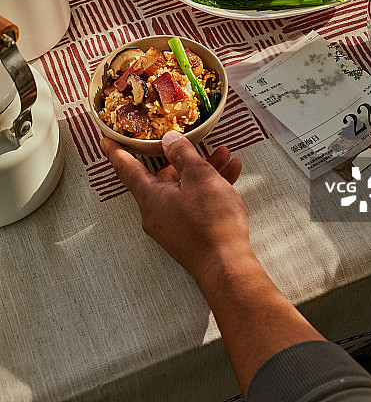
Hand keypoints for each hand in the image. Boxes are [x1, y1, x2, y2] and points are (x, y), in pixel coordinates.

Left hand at [101, 133, 249, 281]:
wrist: (227, 266)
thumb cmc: (211, 222)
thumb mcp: (199, 176)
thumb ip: (182, 153)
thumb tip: (169, 140)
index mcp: (150, 197)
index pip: (127, 168)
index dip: (117, 151)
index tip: (107, 139)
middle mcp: (156, 212)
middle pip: (163, 176)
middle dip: (183, 156)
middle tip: (194, 141)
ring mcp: (172, 225)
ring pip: (183, 187)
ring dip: (203, 170)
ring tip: (224, 156)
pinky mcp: (187, 233)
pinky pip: (193, 203)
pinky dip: (208, 188)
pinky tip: (229, 174)